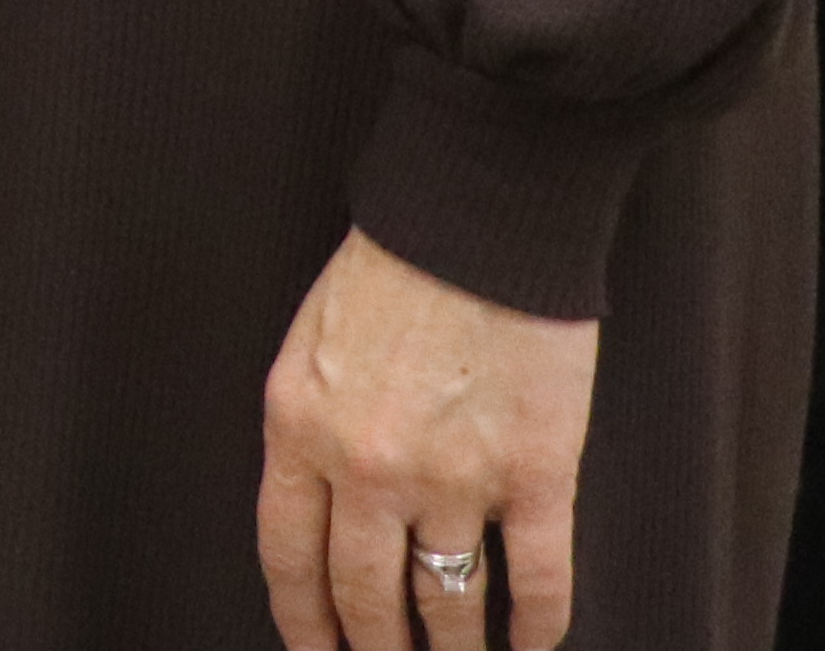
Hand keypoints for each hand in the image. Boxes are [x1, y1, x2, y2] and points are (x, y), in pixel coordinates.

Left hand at [256, 228, 599, 649]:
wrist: (476, 217)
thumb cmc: (394, 265)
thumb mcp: (310, 343)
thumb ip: (311, 424)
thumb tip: (322, 499)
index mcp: (298, 427)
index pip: (288, 558)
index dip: (303, 621)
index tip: (316, 649)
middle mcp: (366, 466)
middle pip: (364, 596)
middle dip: (376, 649)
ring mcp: (452, 476)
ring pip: (446, 602)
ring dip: (453, 649)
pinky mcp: (534, 474)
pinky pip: (536, 580)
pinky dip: (535, 626)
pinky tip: (530, 644)